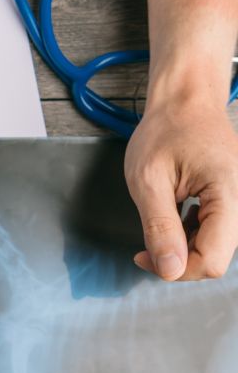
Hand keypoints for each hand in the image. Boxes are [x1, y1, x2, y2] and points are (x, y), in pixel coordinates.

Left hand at [125, 100, 237, 279]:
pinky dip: (191, 235)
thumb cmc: (165, 131)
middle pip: (215, 257)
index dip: (176, 268)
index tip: (143, 256)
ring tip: (160, 224)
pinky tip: (175, 218)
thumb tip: (169, 270)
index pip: (212, 260)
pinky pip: (216, 233)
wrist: (185, 102)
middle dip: (177, 260)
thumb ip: (160, 227)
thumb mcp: (148, 181)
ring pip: (215, 248)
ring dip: (183, 248)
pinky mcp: (233, 201)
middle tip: (145, 246)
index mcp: (229, 193)